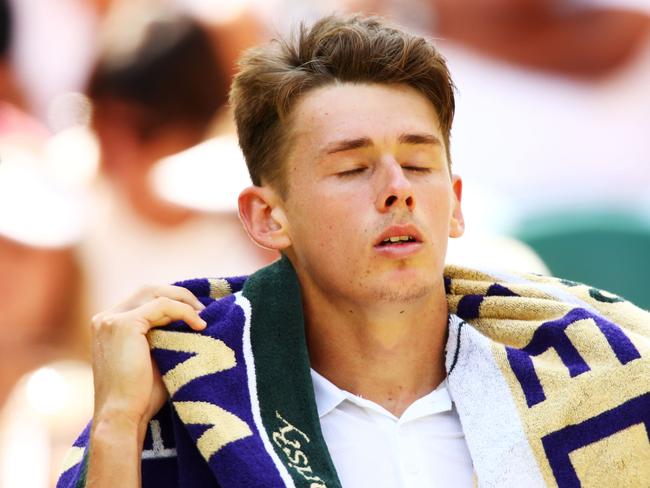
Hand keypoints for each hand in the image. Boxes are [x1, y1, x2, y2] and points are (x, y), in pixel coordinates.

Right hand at [90, 285, 205, 434]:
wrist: (123, 418)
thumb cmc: (141, 397)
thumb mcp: (154, 356)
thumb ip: (163, 334)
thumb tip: (194, 318)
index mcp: (108, 325)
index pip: (144, 299)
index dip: (173, 301)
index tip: (198, 312)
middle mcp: (105, 318)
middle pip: (149, 290)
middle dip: (180, 295)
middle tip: (204, 309)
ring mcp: (111, 320)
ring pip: (156, 293)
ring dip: (184, 300)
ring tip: (204, 316)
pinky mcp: (123, 325)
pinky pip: (162, 305)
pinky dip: (184, 311)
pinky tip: (200, 324)